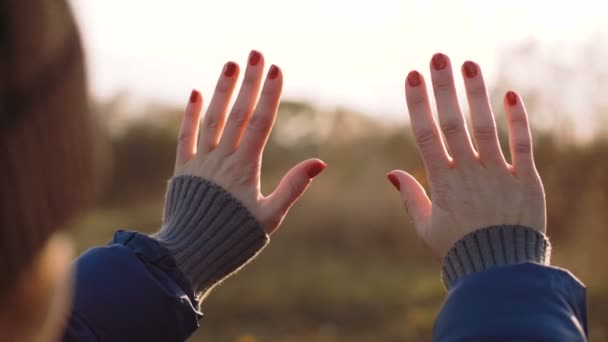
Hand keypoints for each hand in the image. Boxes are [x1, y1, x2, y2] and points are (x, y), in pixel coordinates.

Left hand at [174, 50, 325, 233]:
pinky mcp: (183, 169)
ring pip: (212, 118)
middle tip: (256, 53)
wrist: (189, 255)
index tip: (277, 69)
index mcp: (245, 168)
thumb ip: (293, 187)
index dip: (269, 95)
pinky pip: (185, 136)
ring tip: (231, 63)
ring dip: (222, 89)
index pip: (260, 123)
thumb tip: (319, 162)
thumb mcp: (270, 217)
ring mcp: (200, 162)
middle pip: (238, 113)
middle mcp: (221, 159)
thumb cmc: (234, 239)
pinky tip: (196, 93)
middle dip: (249, 81)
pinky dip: (190, 115)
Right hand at [387, 53, 545, 259]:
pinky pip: (523, 145)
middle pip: (453, 123)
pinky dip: (519, 120)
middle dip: (443, 88)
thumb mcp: (426, 228)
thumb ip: (410, 197)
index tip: (411, 77)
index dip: (417, 103)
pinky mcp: (526, 181)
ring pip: (486, 127)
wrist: (500, 273)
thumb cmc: (458, 251)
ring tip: (469, 64)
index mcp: (443, 183)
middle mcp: (469, 173)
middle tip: (437, 58)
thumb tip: (392, 171)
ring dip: (477, 94)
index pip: (425, 134)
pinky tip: (510, 95)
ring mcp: (499, 174)